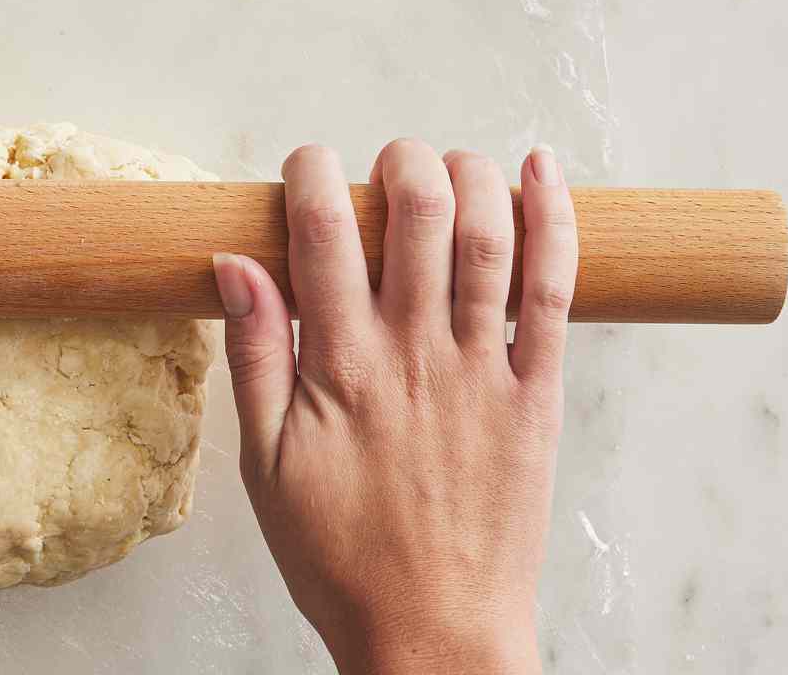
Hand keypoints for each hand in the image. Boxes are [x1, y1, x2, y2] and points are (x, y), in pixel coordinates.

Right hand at [213, 140, 577, 674]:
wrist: (436, 640)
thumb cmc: (342, 558)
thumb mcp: (266, 464)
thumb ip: (254, 355)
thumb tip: (233, 263)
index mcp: (342, 363)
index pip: (324, 229)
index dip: (312, 173)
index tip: (306, 166)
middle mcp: (415, 350)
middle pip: (417, 209)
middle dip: (400, 160)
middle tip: (386, 166)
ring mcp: (483, 368)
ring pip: (488, 236)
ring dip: (472, 175)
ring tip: (451, 166)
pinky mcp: (536, 393)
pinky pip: (554, 291)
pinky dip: (555, 221)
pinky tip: (541, 171)